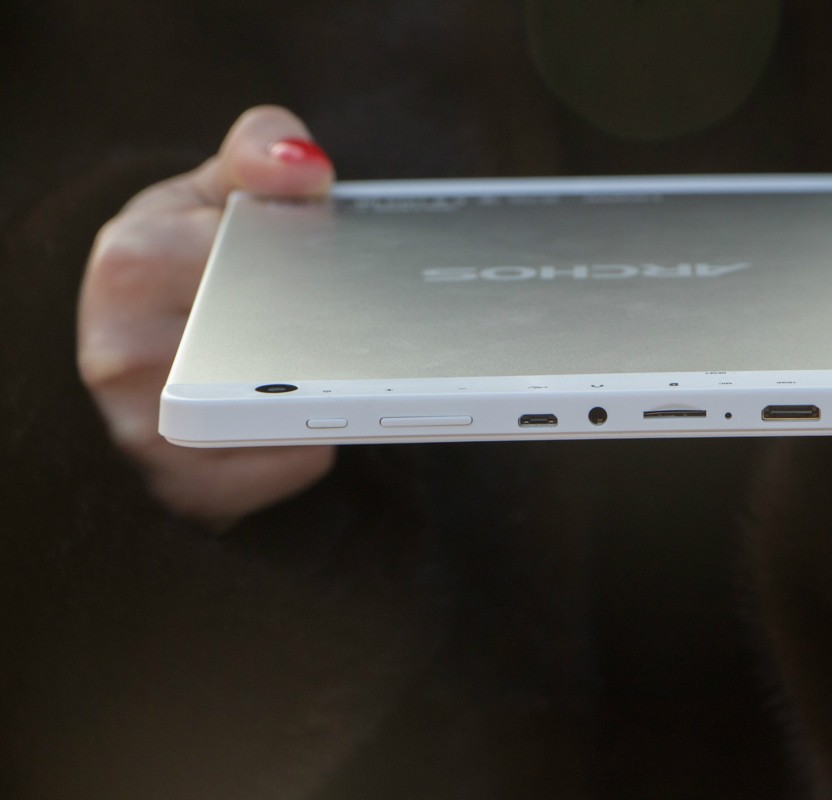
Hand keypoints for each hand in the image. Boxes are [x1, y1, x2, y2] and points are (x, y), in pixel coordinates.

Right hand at [78, 106, 337, 524]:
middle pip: (260, 353)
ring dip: (325, 397)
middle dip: (324, 339)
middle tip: (365, 329)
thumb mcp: (220, 188)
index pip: (241, 261)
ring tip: (342, 371)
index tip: (339, 268)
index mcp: (132, 262)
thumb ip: (263, 151)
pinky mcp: (183, 486)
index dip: (307, 265)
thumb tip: (304, 166)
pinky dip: (311, 448)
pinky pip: (279, 472)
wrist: (162, 341)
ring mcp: (146, 428)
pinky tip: (315, 423)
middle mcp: (122, 351)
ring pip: (273, 422)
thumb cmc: (194, 260)